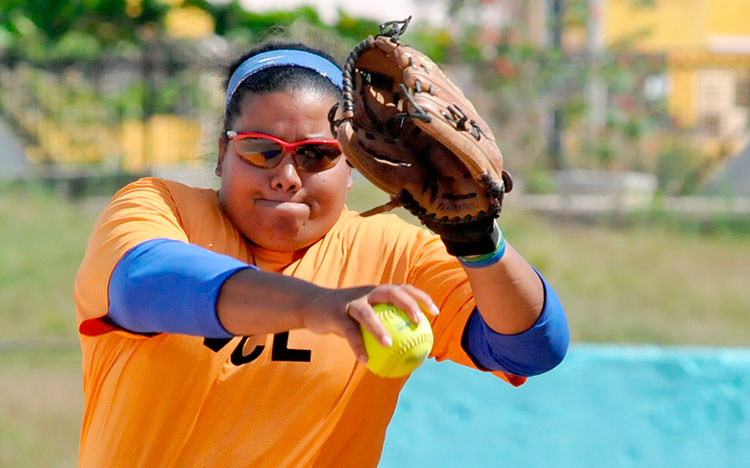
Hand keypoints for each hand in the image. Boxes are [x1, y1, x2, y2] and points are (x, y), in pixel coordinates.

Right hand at [303, 284, 438, 364]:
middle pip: (391, 293)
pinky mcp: (335, 313)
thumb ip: (383, 327)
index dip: (421, 297)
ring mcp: (350, 302)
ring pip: (367, 313)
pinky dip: (358, 346)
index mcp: (376, 292)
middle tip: (419, 322)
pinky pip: (348, 332)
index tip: (436, 312)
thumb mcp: (363, 317)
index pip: (403, 289)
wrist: (312, 307)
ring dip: (379, 328)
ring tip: (390, 344)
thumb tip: (408, 349)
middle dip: (408, 304)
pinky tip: (366, 361)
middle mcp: (366, 293)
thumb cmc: (344, 315)